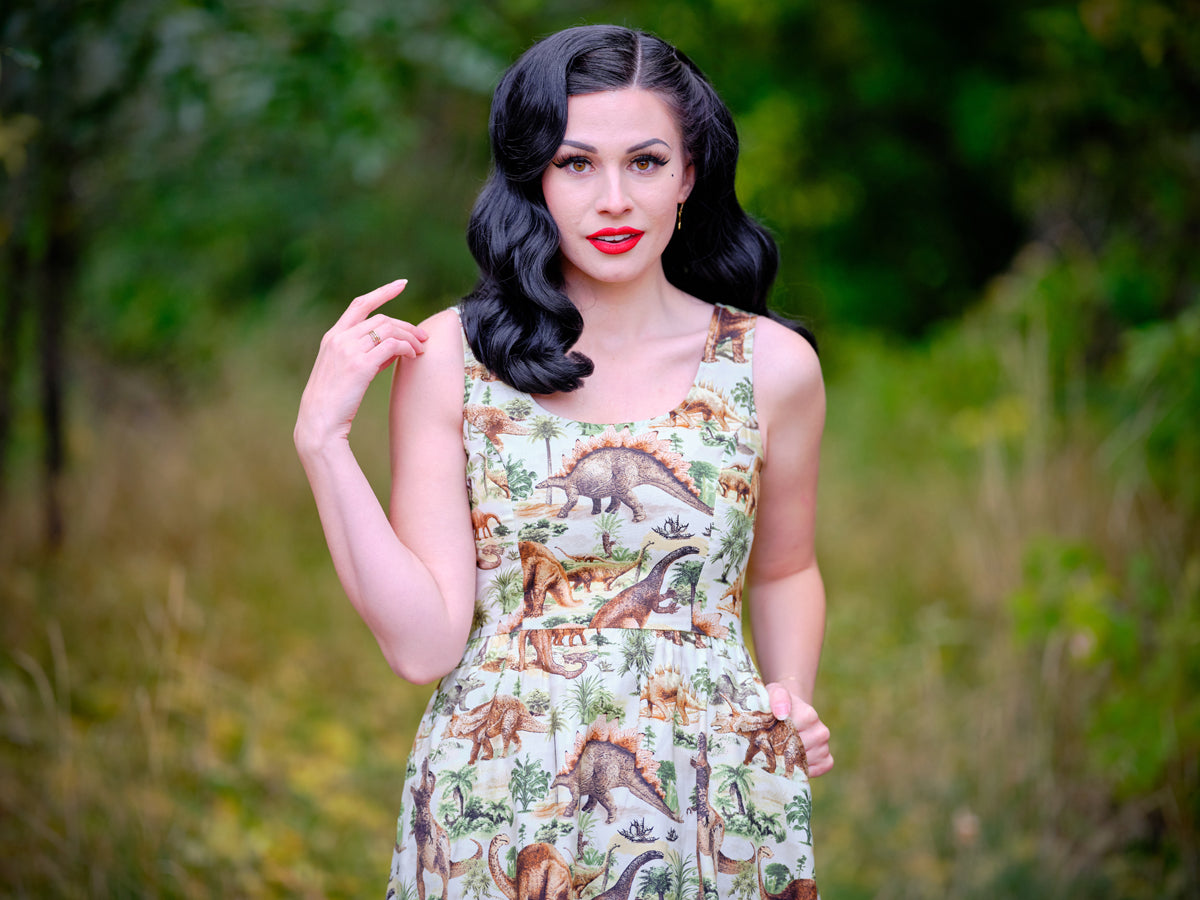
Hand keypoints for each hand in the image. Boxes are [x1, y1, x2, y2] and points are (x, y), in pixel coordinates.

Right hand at [295, 279, 426, 451]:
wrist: (319, 422)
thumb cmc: (334, 401)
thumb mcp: (346, 370)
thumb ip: (366, 354)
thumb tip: (394, 348)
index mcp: (332, 336)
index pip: (359, 304)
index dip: (382, 292)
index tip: (401, 284)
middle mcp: (339, 338)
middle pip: (381, 319)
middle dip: (406, 326)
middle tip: (423, 338)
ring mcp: (348, 350)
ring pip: (389, 330)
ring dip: (410, 337)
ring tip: (421, 349)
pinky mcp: (360, 366)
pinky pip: (392, 346)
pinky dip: (407, 348)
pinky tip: (413, 356)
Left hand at [766, 682, 833, 776]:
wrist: (790, 710)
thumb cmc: (778, 703)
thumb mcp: (774, 693)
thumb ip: (777, 697)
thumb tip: (782, 713)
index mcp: (809, 715)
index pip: (791, 735)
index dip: (775, 738)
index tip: (768, 734)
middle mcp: (821, 731)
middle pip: (797, 752)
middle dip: (780, 751)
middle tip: (771, 745)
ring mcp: (824, 746)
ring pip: (804, 763)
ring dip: (789, 761)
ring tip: (781, 751)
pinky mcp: (826, 759)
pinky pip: (814, 771)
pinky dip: (802, 770)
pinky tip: (792, 760)